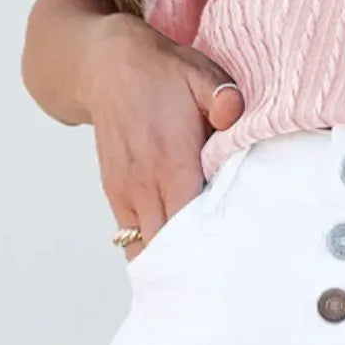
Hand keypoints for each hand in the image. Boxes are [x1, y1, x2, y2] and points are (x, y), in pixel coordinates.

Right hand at [81, 14, 245, 260]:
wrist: (106, 67)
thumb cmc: (161, 73)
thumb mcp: (201, 74)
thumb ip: (223, 99)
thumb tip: (233, 115)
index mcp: (172, 160)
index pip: (193, 222)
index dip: (215, 244)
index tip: (239, 260)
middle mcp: (146, 183)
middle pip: (170, 246)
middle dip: (197, 263)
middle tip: (229, 277)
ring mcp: (127, 192)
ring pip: (147, 248)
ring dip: (173, 262)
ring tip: (203, 277)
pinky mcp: (116, 193)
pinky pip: (132, 237)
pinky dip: (153, 250)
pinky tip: (178, 259)